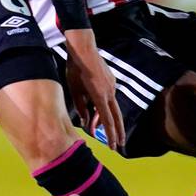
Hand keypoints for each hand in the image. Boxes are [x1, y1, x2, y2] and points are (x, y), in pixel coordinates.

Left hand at [64, 28, 125, 151]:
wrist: (83, 49)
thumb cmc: (75, 69)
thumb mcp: (74, 90)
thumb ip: (81, 107)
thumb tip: (86, 121)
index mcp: (100, 96)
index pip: (107, 121)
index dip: (111, 135)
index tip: (113, 146)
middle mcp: (109, 92)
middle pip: (117, 117)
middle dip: (118, 132)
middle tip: (120, 145)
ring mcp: (112, 86)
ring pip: (113, 107)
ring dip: (110, 120)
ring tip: (105, 130)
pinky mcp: (111, 81)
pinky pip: (110, 97)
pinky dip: (106, 107)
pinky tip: (98, 109)